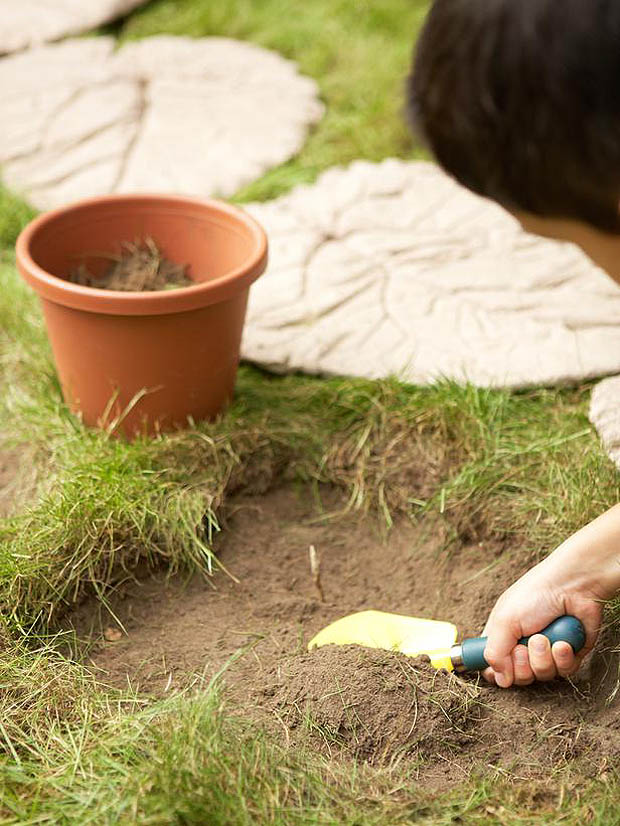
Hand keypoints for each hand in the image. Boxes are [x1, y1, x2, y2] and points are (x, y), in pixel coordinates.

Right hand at [482, 505, 619, 687]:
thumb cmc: (534, 595)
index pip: (493, 666)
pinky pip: (564, 671)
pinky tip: (564, 642)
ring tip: (545, 637)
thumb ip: (495, 652)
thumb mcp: (505, 620)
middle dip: (523, 664)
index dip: (496, 672)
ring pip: (542, 675)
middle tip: (524, 646)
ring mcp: (547, 652)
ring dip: (543, 658)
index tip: (500, 667)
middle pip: (518, 677)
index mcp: (503, 636)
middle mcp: (524, 646)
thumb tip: (500, 680)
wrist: (573, 586)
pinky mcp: (570, 655)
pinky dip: (563, 658)